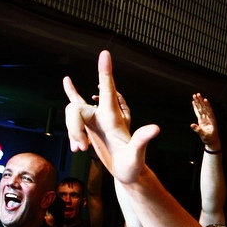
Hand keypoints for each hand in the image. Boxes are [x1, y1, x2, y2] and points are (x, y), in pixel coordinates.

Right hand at [63, 51, 159, 183]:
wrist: (128, 173)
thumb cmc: (134, 165)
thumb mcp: (138, 155)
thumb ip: (142, 140)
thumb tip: (156, 128)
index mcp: (114, 117)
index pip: (108, 90)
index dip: (105, 72)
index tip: (105, 53)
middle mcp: (104, 115)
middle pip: (77, 108)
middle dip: (73, 128)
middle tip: (82, 148)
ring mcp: (96, 121)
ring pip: (72, 113)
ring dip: (72, 132)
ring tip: (80, 150)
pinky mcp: (90, 128)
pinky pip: (73, 117)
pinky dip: (71, 132)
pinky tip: (76, 148)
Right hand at [189, 93, 220, 149]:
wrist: (211, 141)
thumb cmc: (209, 139)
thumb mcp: (204, 135)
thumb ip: (198, 130)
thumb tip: (191, 125)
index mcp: (211, 120)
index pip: (209, 111)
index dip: (207, 105)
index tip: (204, 99)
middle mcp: (208, 118)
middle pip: (204, 108)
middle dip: (201, 101)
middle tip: (197, 94)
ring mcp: (205, 118)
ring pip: (201, 109)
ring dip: (198, 102)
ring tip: (195, 95)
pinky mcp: (201, 120)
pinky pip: (198, 112)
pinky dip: (196, 107)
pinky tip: (194, 102)